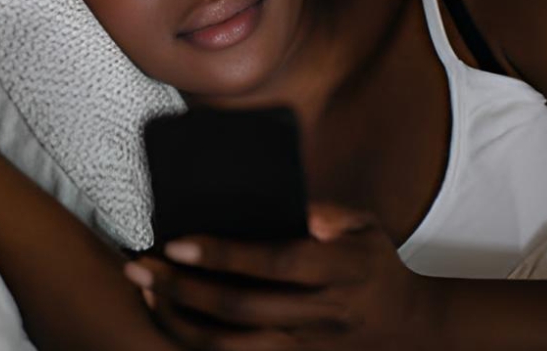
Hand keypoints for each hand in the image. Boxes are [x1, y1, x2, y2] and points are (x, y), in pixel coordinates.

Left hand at [125, 202, 437, 349]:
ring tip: (145, 290)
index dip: (224, 255)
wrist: (405, 328)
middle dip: (184, 288)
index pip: (275, 263)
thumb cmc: (372, 265)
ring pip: (232, 344)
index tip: (178, 242)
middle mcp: (322, 315)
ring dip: (181, 319)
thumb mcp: (367, 226)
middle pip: (242, 307)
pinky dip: (197, 341)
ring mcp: (306, 348)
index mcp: (341, 272)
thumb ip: (333, 211)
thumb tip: (299, 208)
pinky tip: (170, 316)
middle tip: (140, 264)